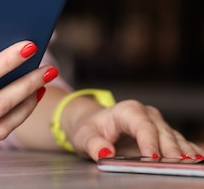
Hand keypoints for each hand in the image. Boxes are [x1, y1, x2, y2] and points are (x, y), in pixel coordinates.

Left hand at [64, 98, 203, 160]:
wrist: (93, 124)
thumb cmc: (90, 128)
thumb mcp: (84, 136)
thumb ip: (93, 143)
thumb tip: (105, 152)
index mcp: (127, 110)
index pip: (142, 126)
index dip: (149, 141)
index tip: (153, 157)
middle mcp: (147, 114)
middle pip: (163, 133)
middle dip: (170, 150)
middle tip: (176, 166)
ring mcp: (158, 124)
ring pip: (175, 138)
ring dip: (183, 153)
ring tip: (190, 166)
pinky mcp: (164, 135)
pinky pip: (180, 143)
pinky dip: (188, 152)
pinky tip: (196, 162)